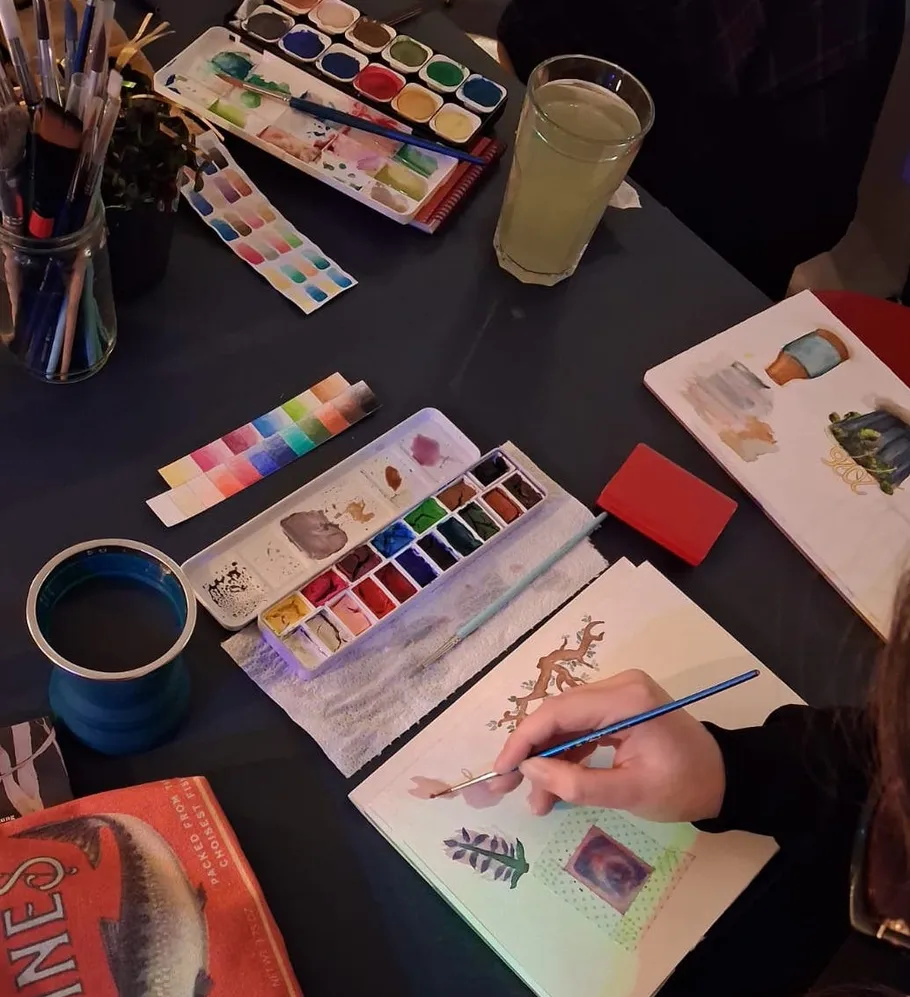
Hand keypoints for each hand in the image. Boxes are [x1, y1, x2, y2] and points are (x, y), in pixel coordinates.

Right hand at [489, 669, 725, 821]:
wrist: (725, 779)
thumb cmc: (684, 787)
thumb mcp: (630, 793)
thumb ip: (577, 784)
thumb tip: (529, 771)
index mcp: (625, 699)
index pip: (558, 712)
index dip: (523, 741)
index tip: (500, 770)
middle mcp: (618, 686)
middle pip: (556, 714)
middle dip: (529, 752)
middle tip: (503, 788)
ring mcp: (618, 693)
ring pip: (564, 722)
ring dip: (546, 758)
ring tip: (535, 802)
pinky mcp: (618, 706)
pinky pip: (580, 726)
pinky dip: (565, 755)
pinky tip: (554, 786)